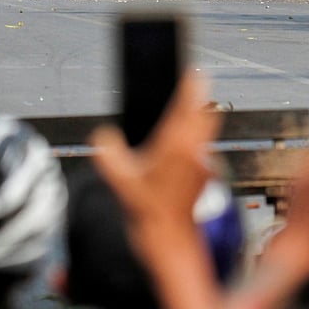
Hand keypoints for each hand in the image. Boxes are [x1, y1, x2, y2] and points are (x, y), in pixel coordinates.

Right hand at [90, 73, 221, 226]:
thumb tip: (102, 136)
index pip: (190, 105)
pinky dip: (195, 141)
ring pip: (206, 131)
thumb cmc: (148, 209)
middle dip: (199, 99)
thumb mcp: (119, 178)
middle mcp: (194, 151)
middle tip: (192, 86)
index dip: (192, 86)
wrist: (168, 237)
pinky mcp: (205, 175)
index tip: (194, 71)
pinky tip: (181, 147)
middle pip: (205, 113)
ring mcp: (202, 163)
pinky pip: (202, 148)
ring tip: (186, 112)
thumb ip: (107, 153)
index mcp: (176, 144)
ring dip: (199, 119)